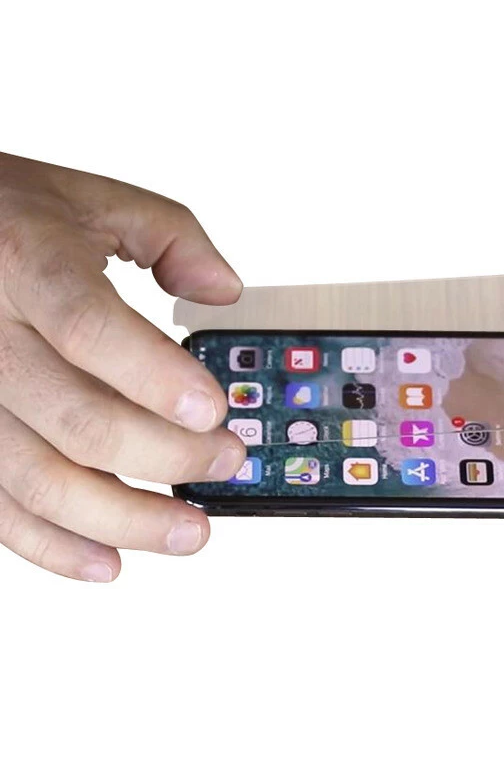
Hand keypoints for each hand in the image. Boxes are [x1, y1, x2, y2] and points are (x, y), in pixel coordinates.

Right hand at [0, 152, 245, 579]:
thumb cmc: (8, 216)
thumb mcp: (94, 199)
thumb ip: (173, 237)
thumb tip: (225, 292)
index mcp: (26, 266)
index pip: (90, 329)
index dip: (155, 377)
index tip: (214, 410)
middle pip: (78, 420)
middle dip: (167, 456)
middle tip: (225, 462)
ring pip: (38, 480)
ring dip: (123, 520)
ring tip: (189, 533)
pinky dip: (52, 545)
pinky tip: (107, 561)